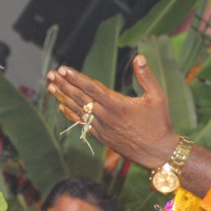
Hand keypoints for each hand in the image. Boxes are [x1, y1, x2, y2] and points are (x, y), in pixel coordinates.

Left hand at [47, 55, 176, 168]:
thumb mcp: (158, 97)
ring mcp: (102, 128)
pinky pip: (82, 123)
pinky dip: (71, 114)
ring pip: (78, 110)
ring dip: (63, 97)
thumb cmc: (159, 123)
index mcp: (118, 105)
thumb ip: (146, 77)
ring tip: (50, 86)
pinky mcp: (102, 137)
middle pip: (80, 98)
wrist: (157, 152)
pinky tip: (61, 106)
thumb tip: (139, 57)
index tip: (63, 69)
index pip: (92, 88)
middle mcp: (106, 116)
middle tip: (50, 74)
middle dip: (64, 84)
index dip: (76, 78)